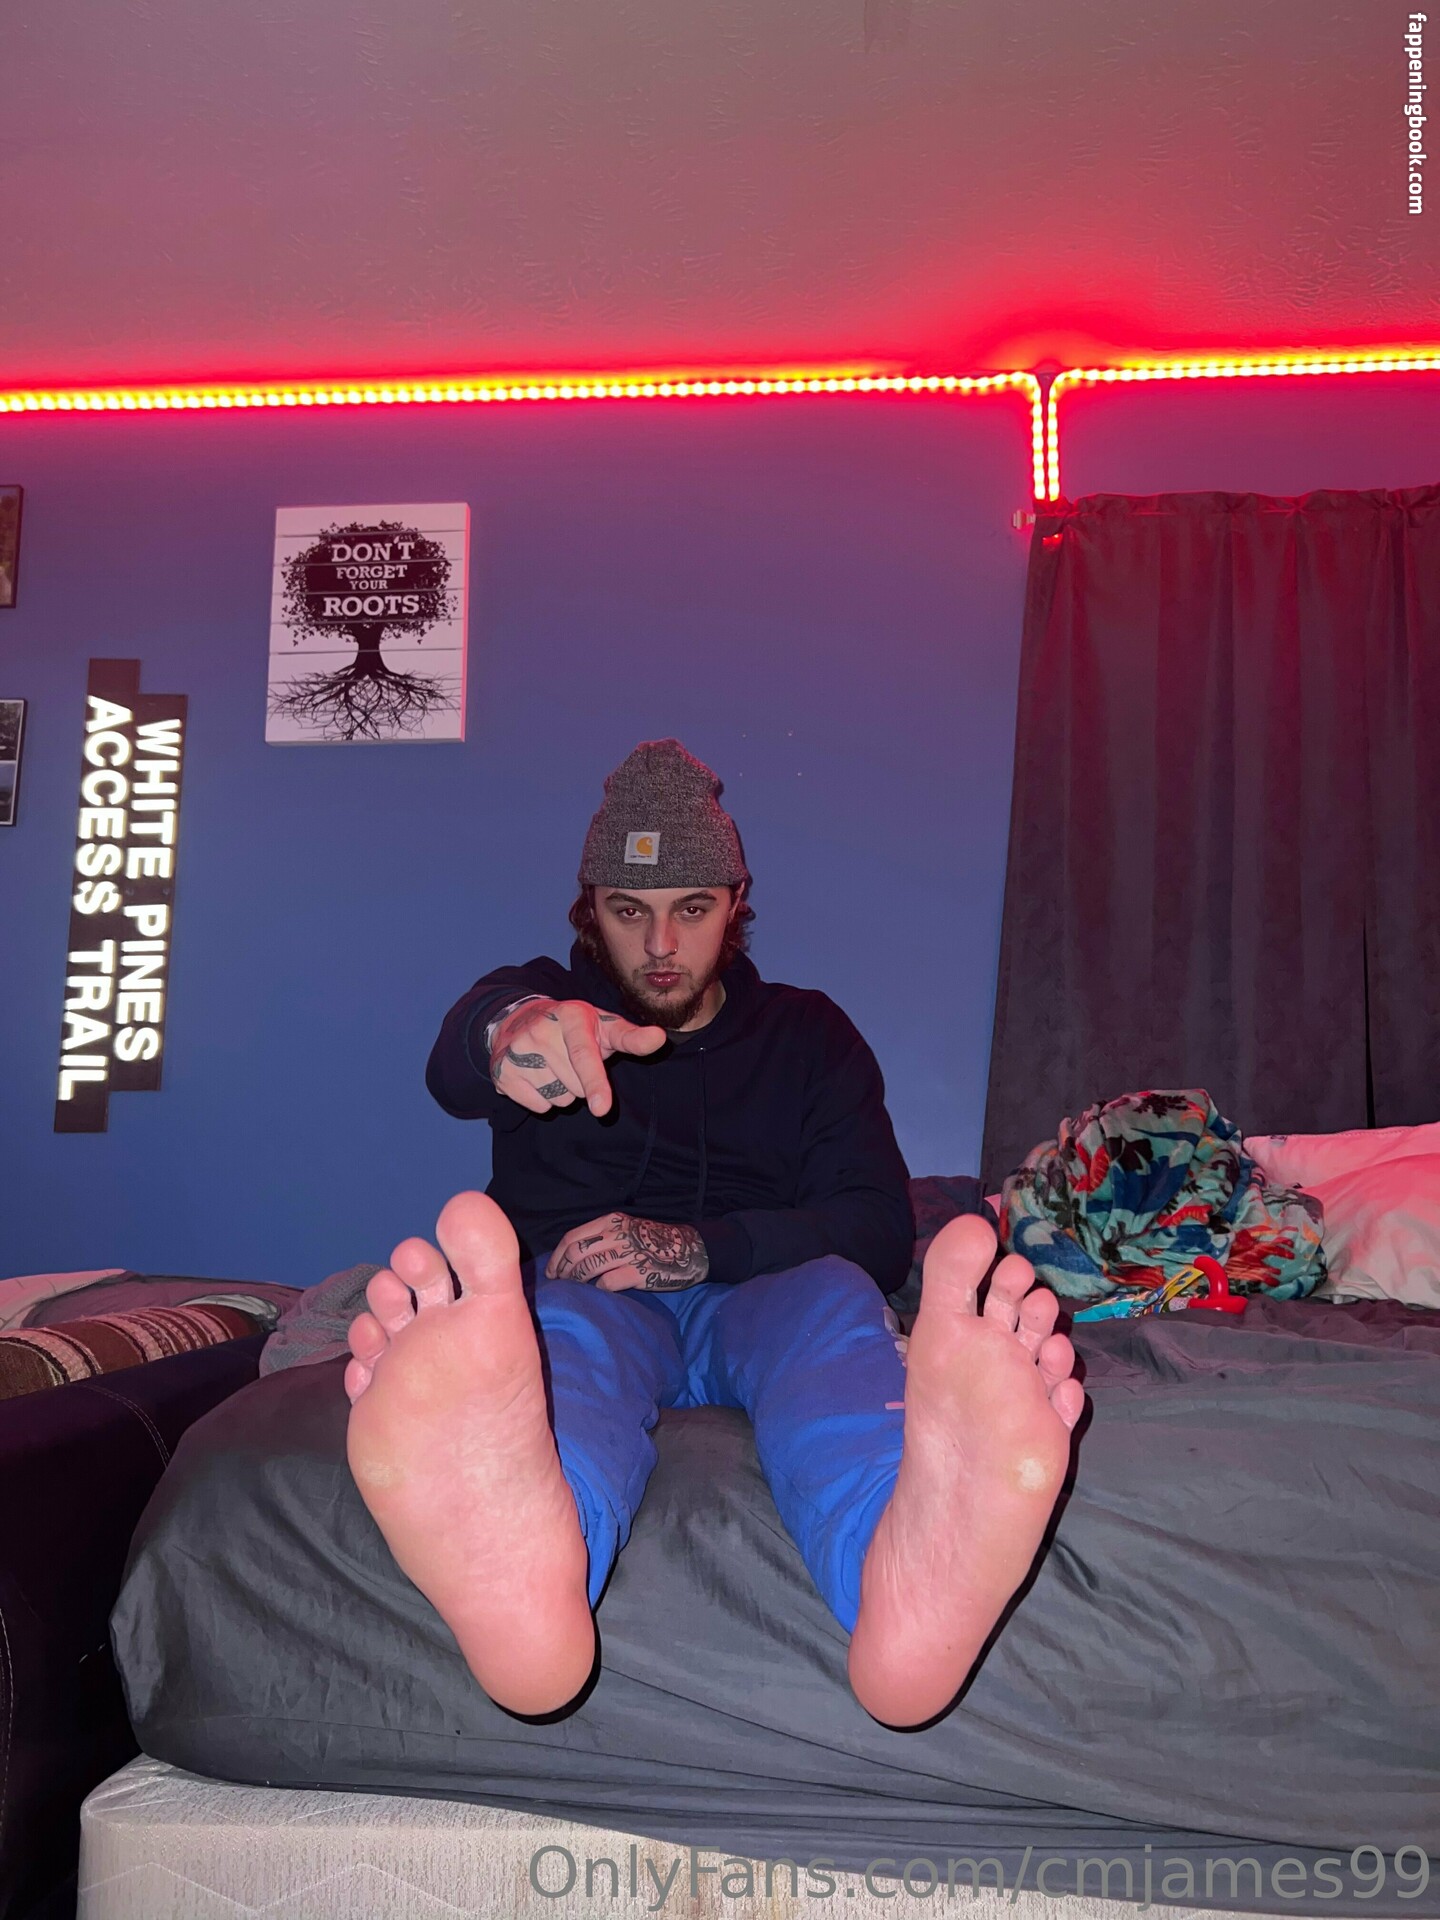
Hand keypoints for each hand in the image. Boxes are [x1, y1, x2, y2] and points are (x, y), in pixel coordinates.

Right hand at [488, 999, 665, 1115]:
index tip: (602, 1109)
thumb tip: (660, 1038)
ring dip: (562, 1090)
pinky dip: (543, 1098)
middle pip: (575, 1087)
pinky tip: (537, 1075)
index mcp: (572, 1016)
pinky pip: (538, 1105)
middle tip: (571, 1060)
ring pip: (558, 1099)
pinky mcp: (503, 1071)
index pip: (584, 1057)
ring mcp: (518, 1051)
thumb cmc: (574, 1028)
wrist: (518, 1020)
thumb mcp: (604, 1026)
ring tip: (553, 1066)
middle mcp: (541, 1030)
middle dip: (581, 1083)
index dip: (595, 1084)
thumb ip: (631, 1037)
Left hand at [547, 1214, 709, 1291]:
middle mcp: (617, 1234)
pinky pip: (606, 1284)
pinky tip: (598, 1293)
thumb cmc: (654, 1241)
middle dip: (562, 1271)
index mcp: (611, 1221)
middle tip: (560, 1283)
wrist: (689, 1249)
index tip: (552, 1271)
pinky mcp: (638, 1272)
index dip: (557, 1257)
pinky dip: (597, 1290)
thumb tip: (570, 1256)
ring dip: (576, 1282)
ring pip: (587, 1269)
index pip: (572, 1238)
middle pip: (576, 1254)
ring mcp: (628, 1253)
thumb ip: (601, 1237)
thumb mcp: (627, 1228)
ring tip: (575, 1289)